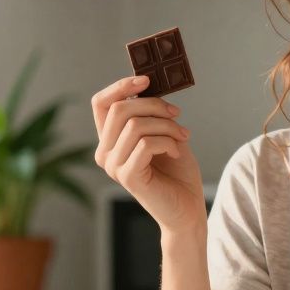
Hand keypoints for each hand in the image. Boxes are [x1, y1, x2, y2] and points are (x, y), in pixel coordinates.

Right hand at [92, 75, 204, 231]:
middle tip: (177, 114)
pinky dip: (168, 142)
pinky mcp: (128, 176)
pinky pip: (146, 144)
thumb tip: (147, 85)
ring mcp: (113, 166)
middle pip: (120, 110)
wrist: (187, 209)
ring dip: (167, 126)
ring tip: (182, 136)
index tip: (147, 80)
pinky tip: (176, 152)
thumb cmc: (177, 172)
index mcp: (109, 140)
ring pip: (136, 125)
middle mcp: (105, 153)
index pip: (101, 103)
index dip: (121, 86)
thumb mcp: (164, 133)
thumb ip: (151, 113)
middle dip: (154, 105)